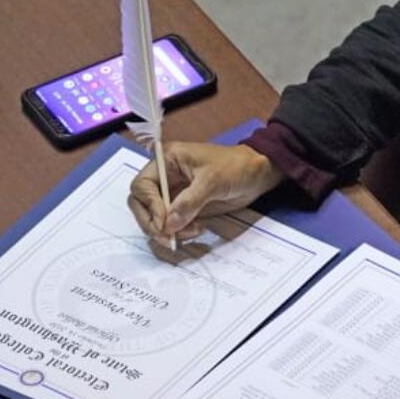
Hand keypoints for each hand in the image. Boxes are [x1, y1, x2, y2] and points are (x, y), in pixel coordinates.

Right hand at [127, 142, 283, 245]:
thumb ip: (189, 202)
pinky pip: (171, 225)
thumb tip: (168, 224)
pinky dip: (179, 232)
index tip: (164, 223)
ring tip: (193, 231)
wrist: (257, 174)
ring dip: (168, 230)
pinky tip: (197, 230)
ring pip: (155, 218)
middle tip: (168, 238)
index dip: (149, 206)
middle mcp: (165, 177)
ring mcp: (174, 194)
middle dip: (152, 223)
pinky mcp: (184, 208)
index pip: (142, 185)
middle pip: (141, 204)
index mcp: (166, 160)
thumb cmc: (236, 167)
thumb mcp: (213, 181)